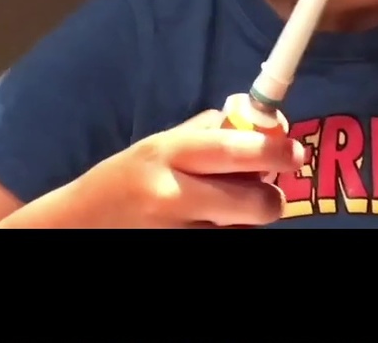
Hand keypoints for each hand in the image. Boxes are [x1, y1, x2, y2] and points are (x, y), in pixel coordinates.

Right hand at [67, 110, 304, 227]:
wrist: (81, 224)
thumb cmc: (126, 178)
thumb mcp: (159, 145)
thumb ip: (206, 134)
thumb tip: (260, 125)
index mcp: (170, 155)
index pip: (234, 150)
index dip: (274, 151)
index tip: (296, 153)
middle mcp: (173, 195)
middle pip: (253, 203)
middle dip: (271, 199)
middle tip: (267, 192)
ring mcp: (175, 232)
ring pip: (243, 231)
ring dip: (245, 222)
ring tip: (223, 210)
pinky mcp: (178, 252)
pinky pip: (226, 246)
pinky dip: (228, 235)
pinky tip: (208, 226)